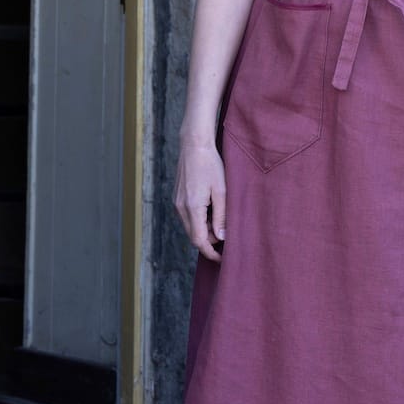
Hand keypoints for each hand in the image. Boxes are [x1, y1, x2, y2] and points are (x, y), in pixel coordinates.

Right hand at [175, 140, 226, 260]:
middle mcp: (181, 208)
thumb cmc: (210, 165)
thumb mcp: (221, 191)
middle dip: (210, 241)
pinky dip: (199, 220)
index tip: (223, 258)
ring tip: (221, 220)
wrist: (194, 145)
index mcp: (192, 207)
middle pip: (194, 236)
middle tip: (227, 236)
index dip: (211, 253)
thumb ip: (221, 216)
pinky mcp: (177, 197)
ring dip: (205, 230)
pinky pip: (188, 217)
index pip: (199, 241)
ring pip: (191, 227)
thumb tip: (221, 237)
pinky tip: (211, 210)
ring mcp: (177, 203)